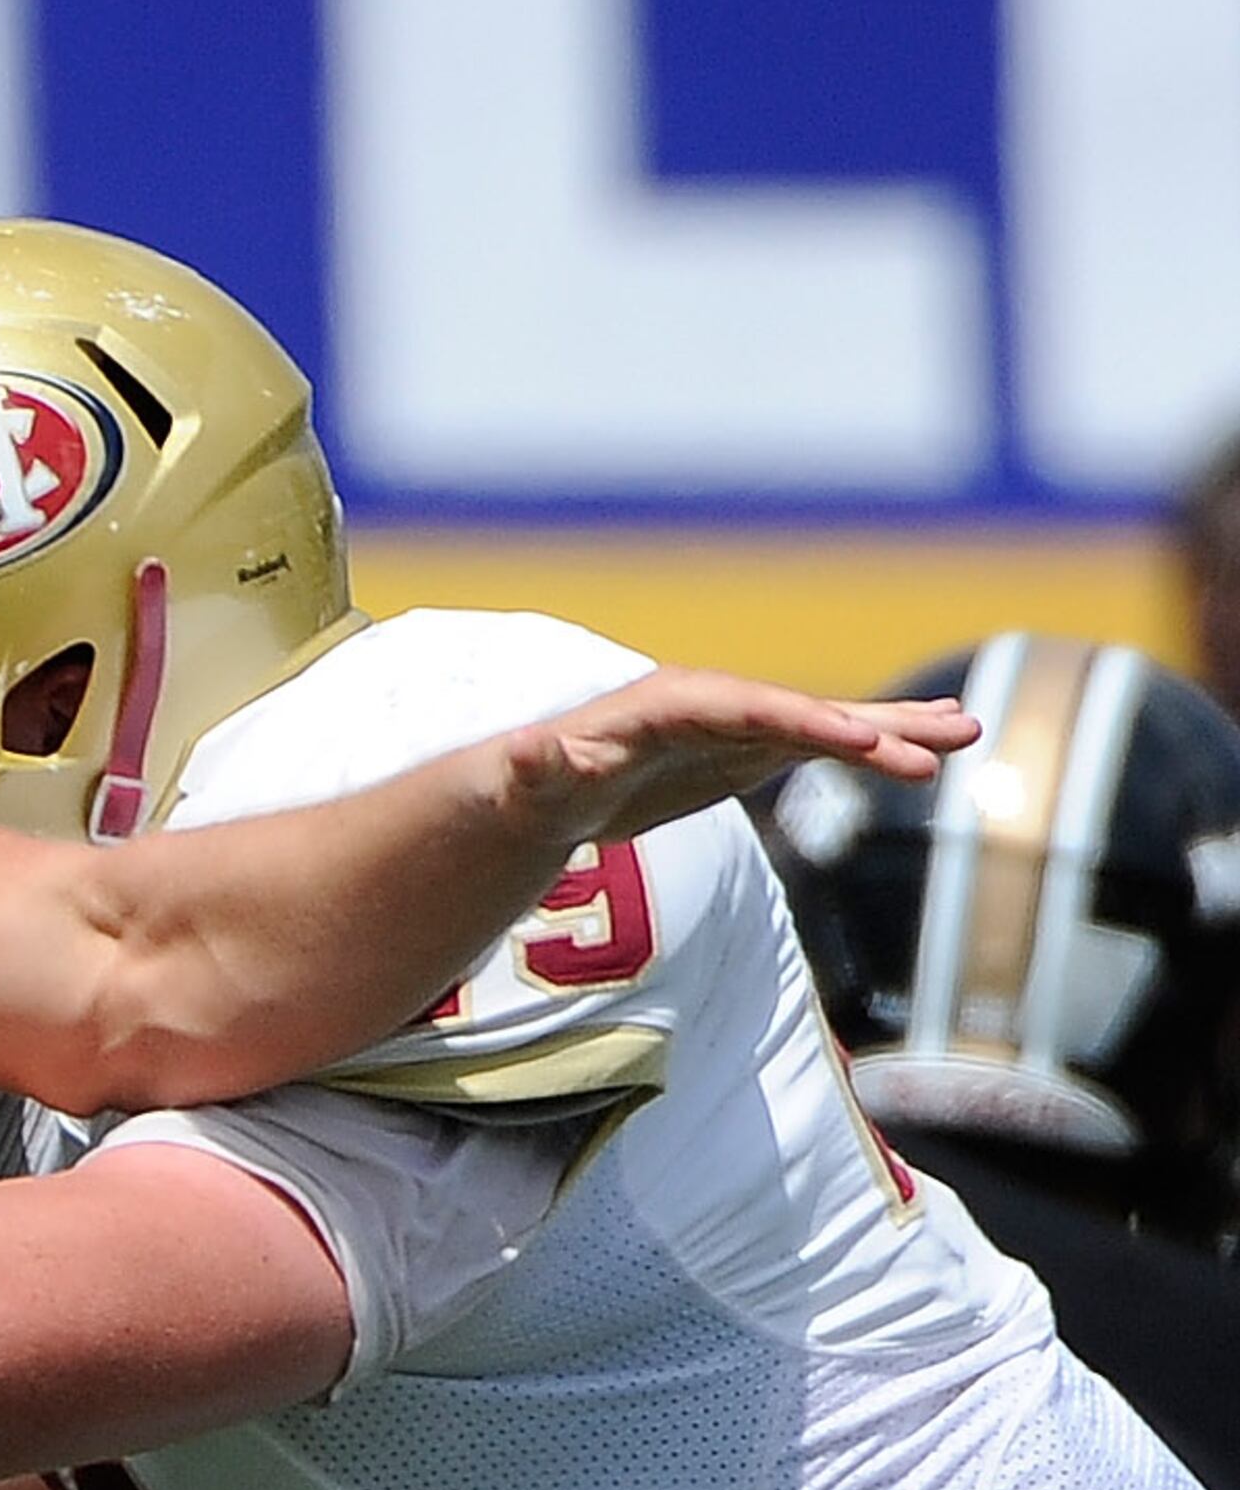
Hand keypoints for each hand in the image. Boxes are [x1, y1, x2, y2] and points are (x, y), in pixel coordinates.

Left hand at [505, 668, 975, 846]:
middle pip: (801, 713)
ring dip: (894, 729)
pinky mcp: (753, 748)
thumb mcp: (529, 782)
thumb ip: (534, 767)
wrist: (546, 786)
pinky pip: (826, 744)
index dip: (799, 720)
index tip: (852, 739)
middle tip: (944, 743)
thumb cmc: (536, 785)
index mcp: (670, 704)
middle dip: (869, 729)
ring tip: (967, 729)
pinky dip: (877, 743)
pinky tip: (933, 740)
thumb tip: (523, 753)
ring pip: (827, 725)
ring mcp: (741, 725)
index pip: (746, 708)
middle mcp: (717, 704)